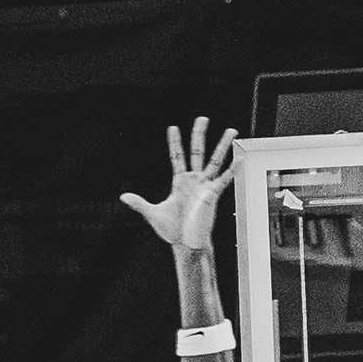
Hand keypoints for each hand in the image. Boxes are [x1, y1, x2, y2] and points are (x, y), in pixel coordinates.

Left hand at [119, 117, 236, 254]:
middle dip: (199, 135)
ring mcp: (204, 186)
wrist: (186, 243)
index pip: (176, 156)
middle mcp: (193, 180)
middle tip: (202, 118)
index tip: (173, 128)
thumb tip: (123, 197)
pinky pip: (224, 180)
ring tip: (230, 131)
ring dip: (222, 146)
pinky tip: (239, 159)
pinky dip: (232, 169)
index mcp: (179, 182)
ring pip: (214, 161)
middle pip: (197, 151)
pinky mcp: (213, 195)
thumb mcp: (153, 214)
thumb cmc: (172, 230)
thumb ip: (140, 203)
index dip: (174, 142)